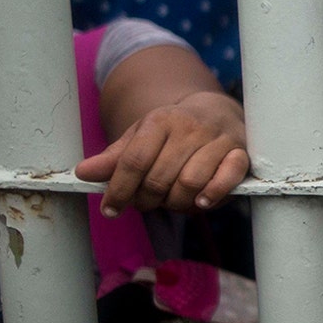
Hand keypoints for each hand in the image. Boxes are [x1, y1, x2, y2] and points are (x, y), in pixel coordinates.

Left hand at [75, 91, 247, 214]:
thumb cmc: (174, 131)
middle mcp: (189, 127)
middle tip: (146, 203)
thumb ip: (115, 159)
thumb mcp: (142, 138)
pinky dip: (213, 194)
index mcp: (160, 120)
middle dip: (147, 200)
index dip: (118, 190)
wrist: (218, 111)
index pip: (134, 161)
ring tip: (173, 202)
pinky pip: (227, 178)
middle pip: (159, 178)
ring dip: (176, 203)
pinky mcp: (240, 153)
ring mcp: (217, 139)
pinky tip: (201, 202)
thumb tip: (82, 174)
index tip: (110, 210)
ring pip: (190, 183)